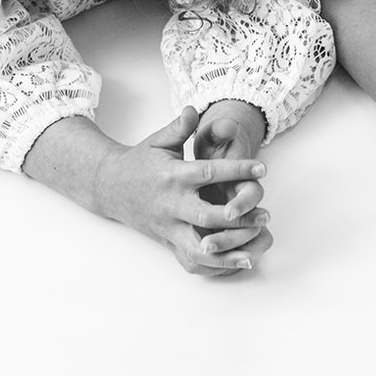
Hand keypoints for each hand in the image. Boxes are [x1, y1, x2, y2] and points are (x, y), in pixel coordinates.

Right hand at [93, 107, 271, 274]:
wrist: (109, 186)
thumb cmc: (140, 161)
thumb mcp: (158, 141)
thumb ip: (179, 127)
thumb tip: (194, 109)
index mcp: (173, 175)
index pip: (209, 173)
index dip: (237, 170)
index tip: (262, 169)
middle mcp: (172, 204)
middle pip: (207, 216)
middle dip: (237, 218)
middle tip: (265, 215)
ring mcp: (169, 226)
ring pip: (199, 247)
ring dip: (228, 250)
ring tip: (254, 250)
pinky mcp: (167, 241)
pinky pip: (191, 260)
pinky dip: (214, 266)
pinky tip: (236, 264)